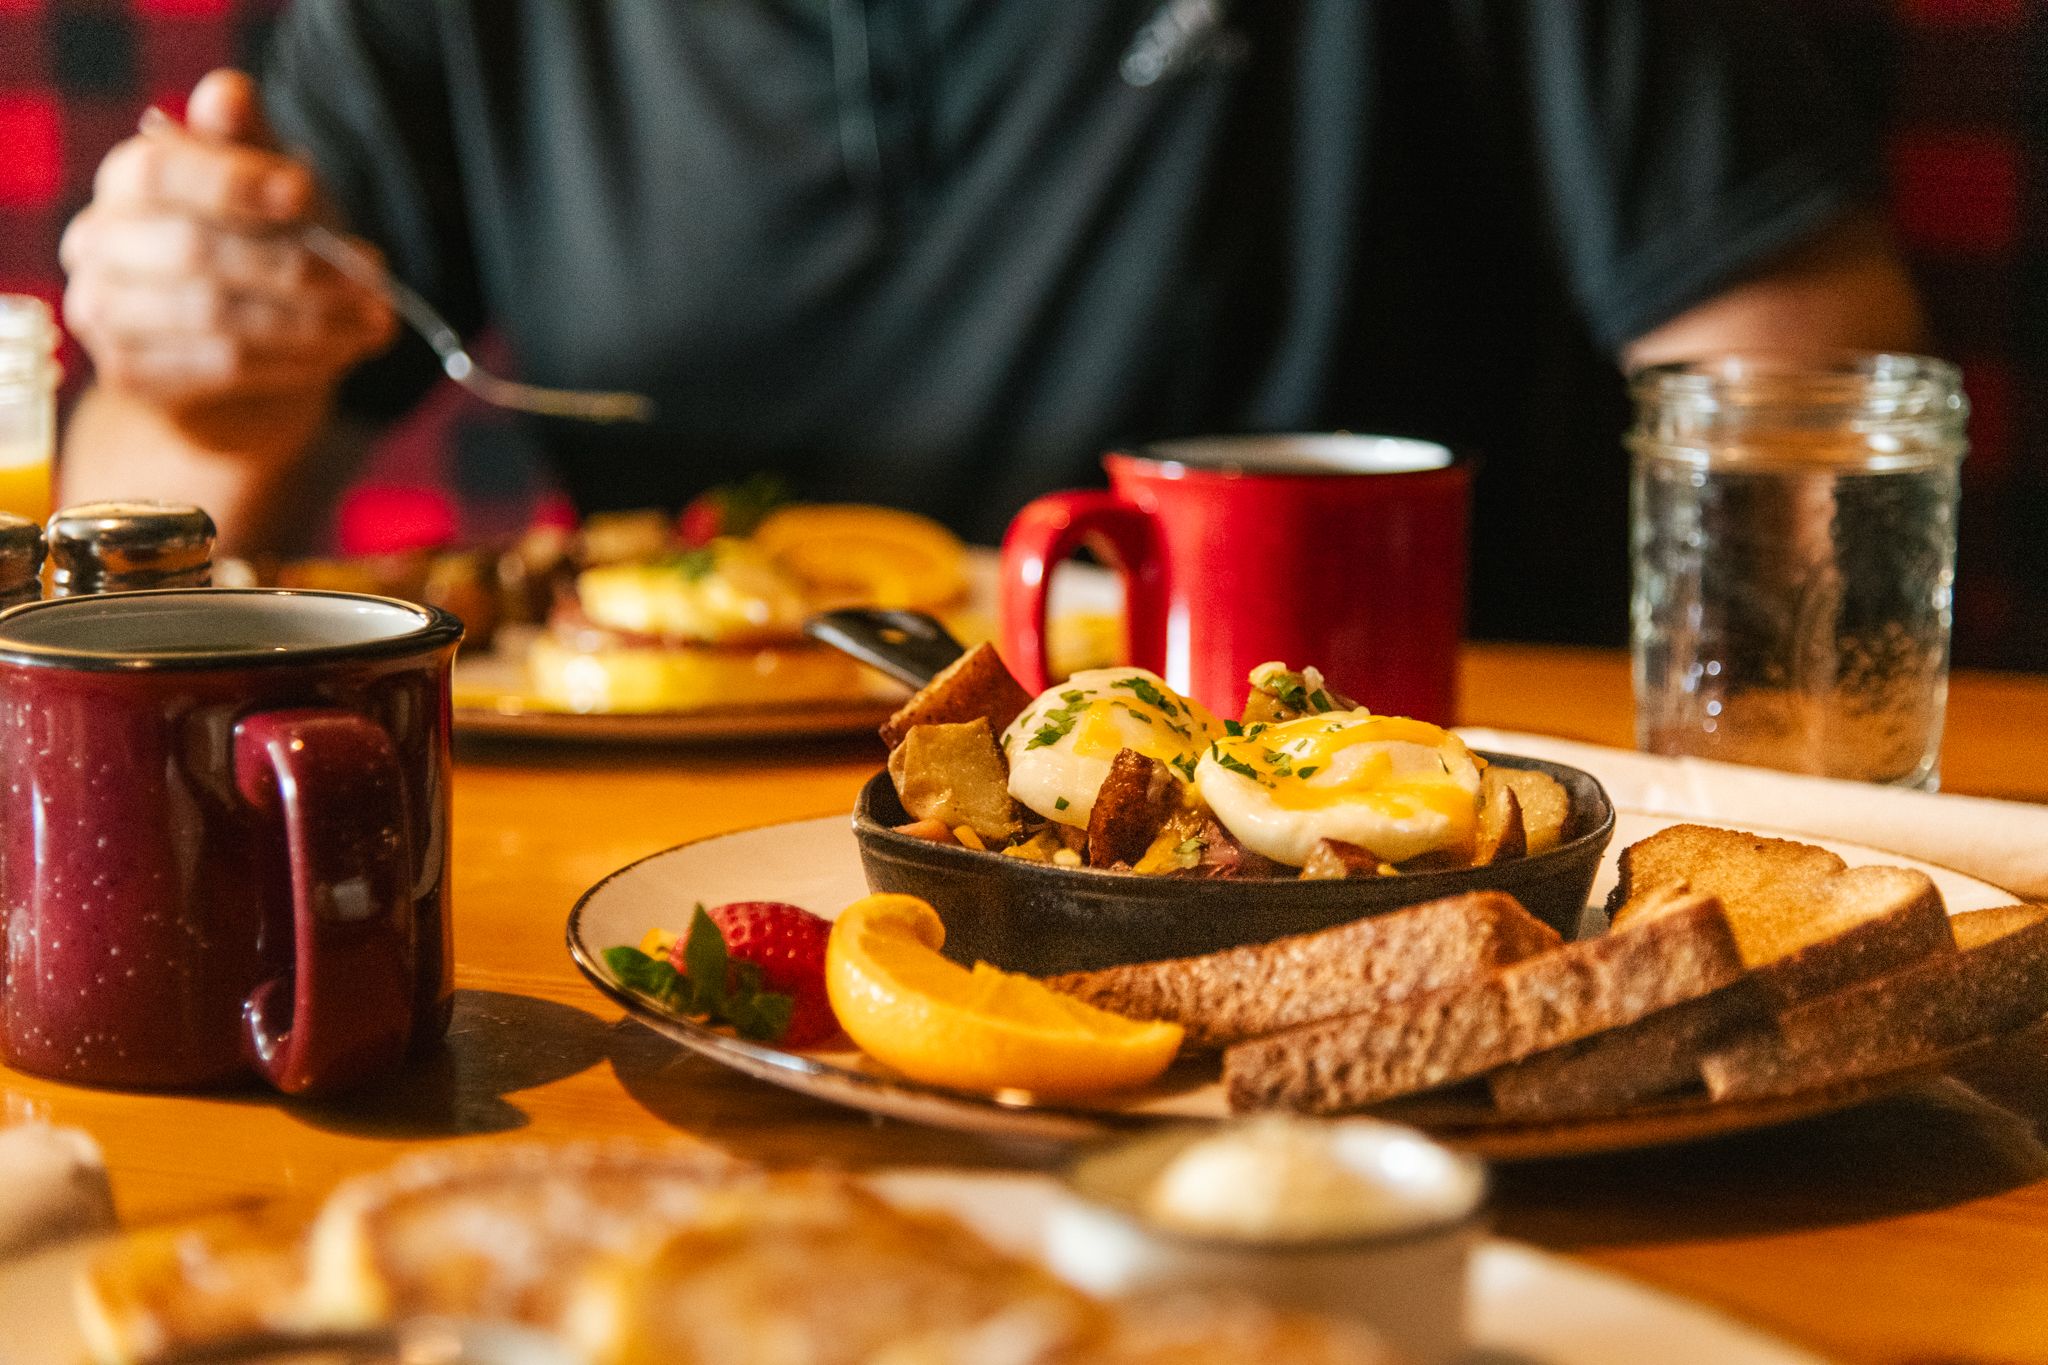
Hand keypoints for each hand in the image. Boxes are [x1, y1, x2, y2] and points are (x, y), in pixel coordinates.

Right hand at [60, 70, 396, 413]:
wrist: (244, 359)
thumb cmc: (263, 256)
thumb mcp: (275, 195)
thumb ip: (253, 147)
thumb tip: (228, 93)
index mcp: (129, 180)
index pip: (161, 172)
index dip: (232, 180)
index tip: (303, 192)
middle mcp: (99, 242)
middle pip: (196, 252)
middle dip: (297, 268)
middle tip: (372, 280)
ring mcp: (104, 312)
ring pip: (217, 317)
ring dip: (311, 322)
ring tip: (373, 322)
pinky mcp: (130, 374)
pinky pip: (223, 368)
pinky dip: (294, 361)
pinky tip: (339, 353)